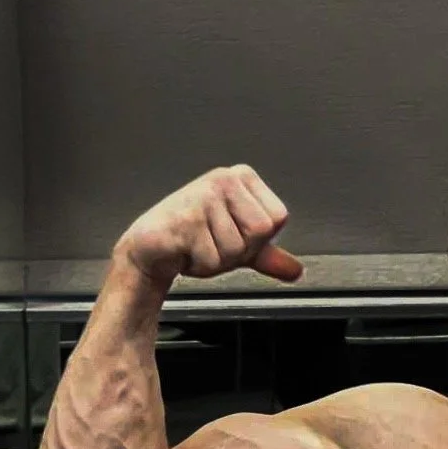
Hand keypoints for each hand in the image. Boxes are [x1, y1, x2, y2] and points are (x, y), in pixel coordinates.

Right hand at [115, 166, 303, 287]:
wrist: (150, 249)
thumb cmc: (192, 240)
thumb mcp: (239, 247)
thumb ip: (269, 256)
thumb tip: (296, 271)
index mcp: (242, 177)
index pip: (277, 219)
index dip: (257, 238)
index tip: (230, 233)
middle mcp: (224, 178)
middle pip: (260, 232)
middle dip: (238, 251)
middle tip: (212, 241)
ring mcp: (203, 195)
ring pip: (236, 249)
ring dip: (216, 259)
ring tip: (196, 245)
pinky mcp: (185, 217)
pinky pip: (212, 258)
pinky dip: (199, 265)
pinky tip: (184, 249)